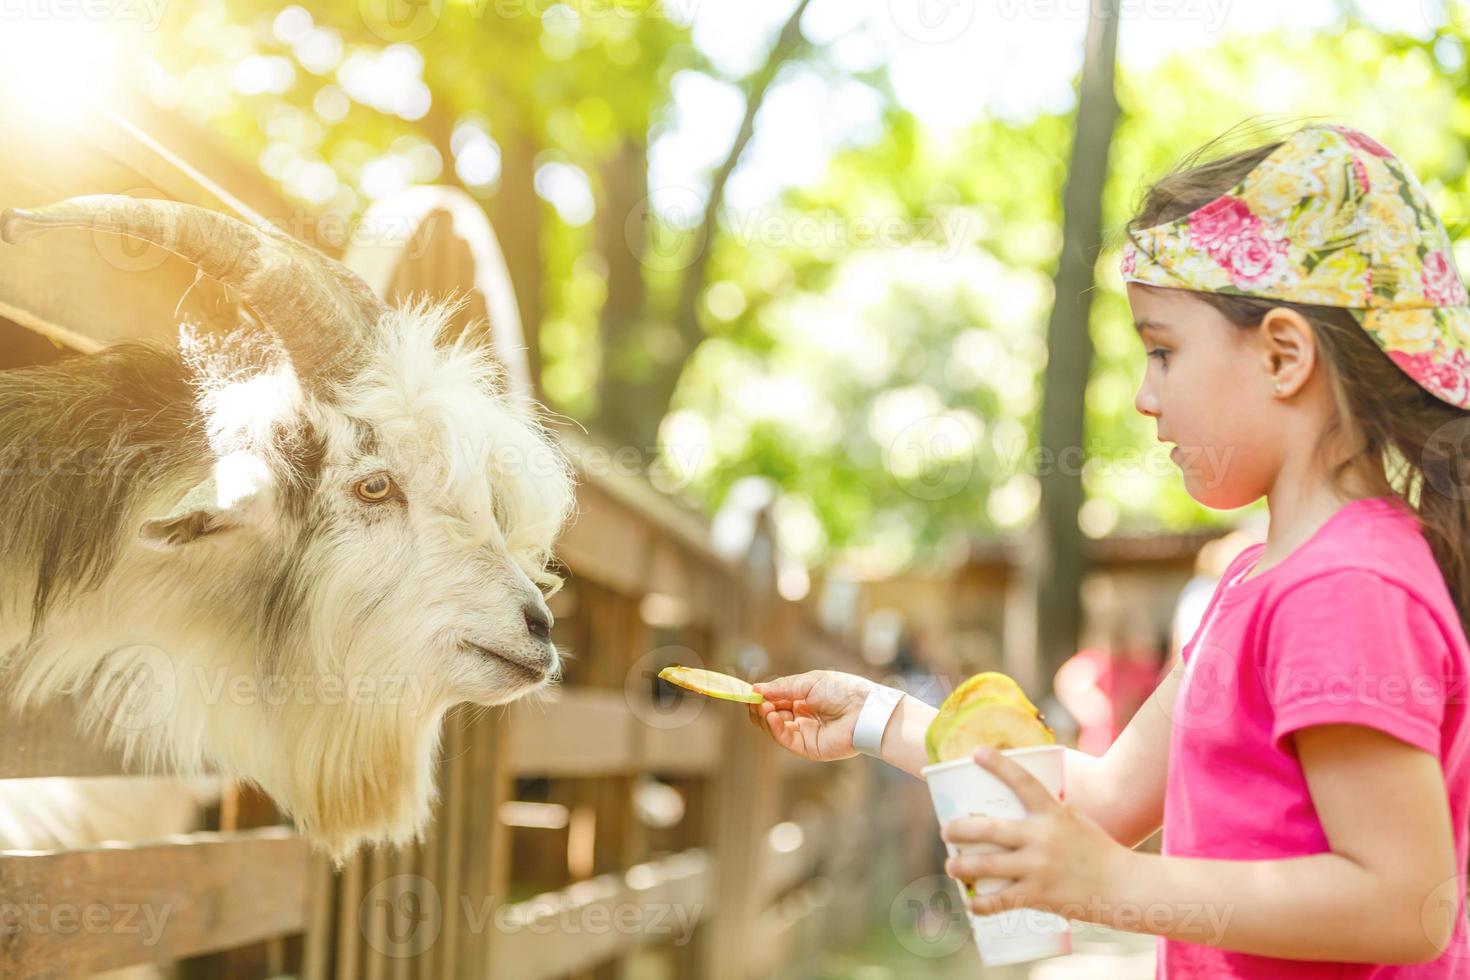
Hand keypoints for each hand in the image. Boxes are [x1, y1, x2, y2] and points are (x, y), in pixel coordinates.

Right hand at [745, 670, 873, 761]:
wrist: (864, 710)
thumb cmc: (842, 691)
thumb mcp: (809, 682)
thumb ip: (782, 687)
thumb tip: (756, 688)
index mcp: (803, 699)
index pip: (775, 700)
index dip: (762, 697)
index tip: (749, 692)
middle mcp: (801, 717)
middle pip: (771, 716)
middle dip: (759, 707)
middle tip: (753, 700)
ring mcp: (804, 733)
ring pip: (774, 728)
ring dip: (764, 716)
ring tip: (763, 706)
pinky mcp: (807, 747)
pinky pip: (784, 739)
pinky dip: (774, 728)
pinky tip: (771, 716)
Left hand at [941, 747, 1131, 917]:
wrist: (1124, 887)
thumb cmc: (1098, 850)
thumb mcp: (1075, 821)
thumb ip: (1048, 813)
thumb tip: (1019, 805)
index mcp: (1053, 814)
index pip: (1023, 781)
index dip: (998, 764)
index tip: (976, 752)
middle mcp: (1042, 838)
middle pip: (988, 829)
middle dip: (959, 829)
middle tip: (946, 831)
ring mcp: (1038, 868)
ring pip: (986, 866)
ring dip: (961, 866)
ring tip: (951, 866)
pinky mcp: (1038, 896)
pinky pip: (1000, 901)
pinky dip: (981, 905)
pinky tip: (970, 904)